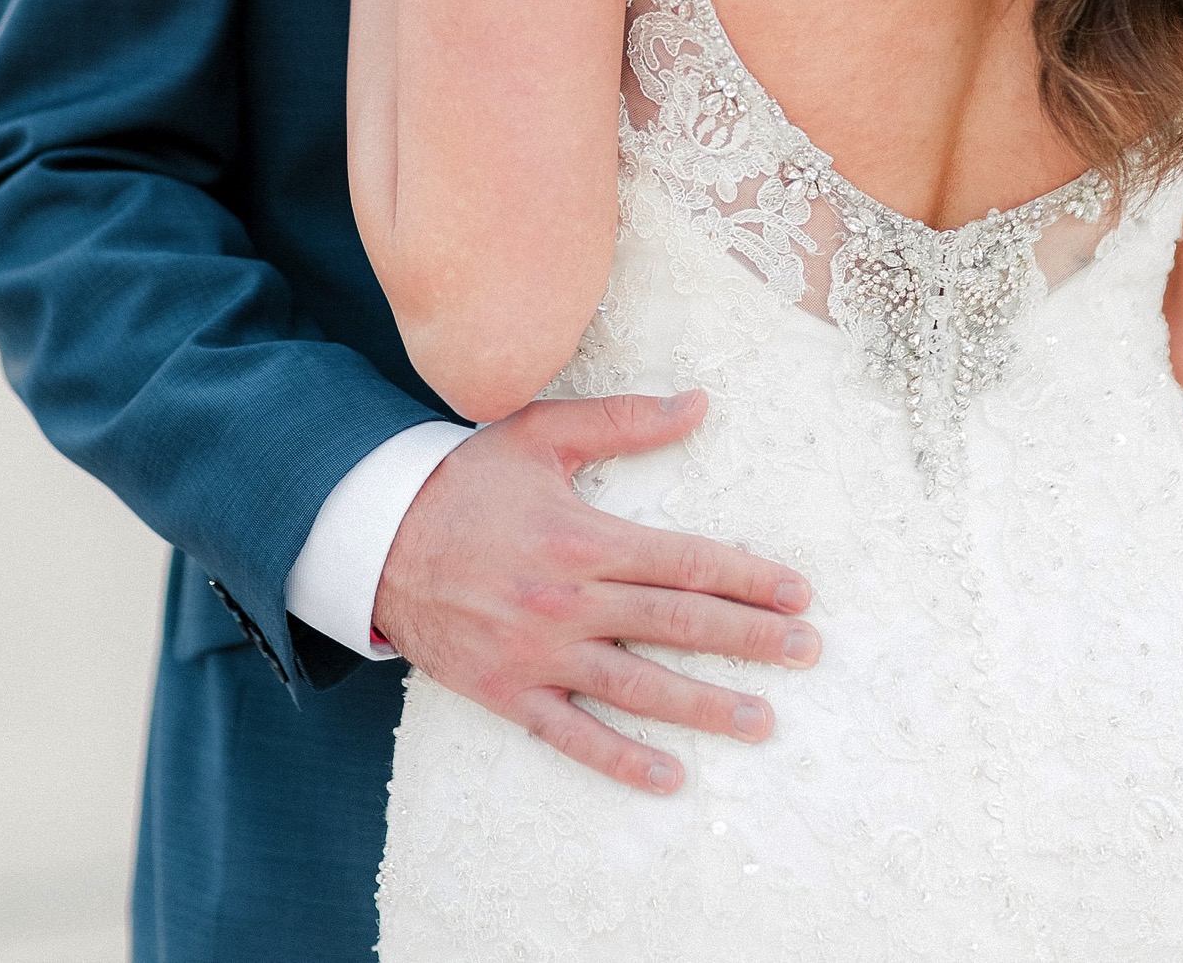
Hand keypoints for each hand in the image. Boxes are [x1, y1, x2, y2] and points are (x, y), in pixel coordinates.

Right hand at [375, 391, 820, 793]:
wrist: (375, 537)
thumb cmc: (465, 479)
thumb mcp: (541, 433)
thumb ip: (622, 420)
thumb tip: (697, 403)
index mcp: (583, 537)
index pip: (685, 560)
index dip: (748, 577)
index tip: (797, 593)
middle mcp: (568, 601)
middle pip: (676, 624)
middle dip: (749, 639)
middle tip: (806, 651)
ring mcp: (539, 653)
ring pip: (638, 687)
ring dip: (705, 706)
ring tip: (762, 720)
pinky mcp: (508, 691)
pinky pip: (572, 735)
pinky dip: (621, 761)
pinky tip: (669, 778)